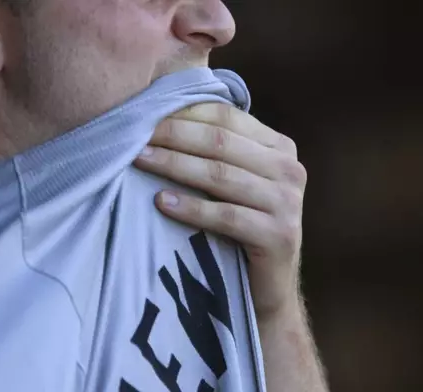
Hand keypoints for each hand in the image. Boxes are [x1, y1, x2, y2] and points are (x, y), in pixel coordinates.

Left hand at [134, 103, 306, 319]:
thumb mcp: (234, 182)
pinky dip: (191, 208)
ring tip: (140, 160)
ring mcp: (287, 202)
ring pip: (220, 175)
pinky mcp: (279, 235)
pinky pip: (226, 216)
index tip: (145, 113)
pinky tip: (161, 202)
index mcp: (279, 147)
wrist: (267, 288)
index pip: (226, 116)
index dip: (183, 113)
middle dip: (172, 136)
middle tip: (133, 135)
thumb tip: (159, 117)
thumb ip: (216, 151)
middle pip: (220, 142)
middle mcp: (289, 169)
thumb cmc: (240, 228)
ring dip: (174, 166)